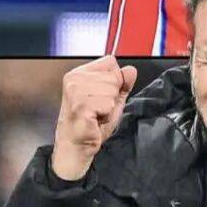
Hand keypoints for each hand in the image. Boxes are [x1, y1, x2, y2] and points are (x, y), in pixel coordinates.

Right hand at [51, 56, 137, 180]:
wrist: (76, 146)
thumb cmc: (90, 124)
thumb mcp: (112, 100)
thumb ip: (122, 83)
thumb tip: (131, 70)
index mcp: (79, 73)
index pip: (110, 61)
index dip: (115, 78)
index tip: (104, 94)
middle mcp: (75, 78)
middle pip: (113, 76)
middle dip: (112, 96)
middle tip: (98, 108)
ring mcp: (76, 91)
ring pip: (112, 90)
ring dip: (109, 107)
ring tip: (96, 114)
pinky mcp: (80, 105)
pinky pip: (108, 104)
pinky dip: (106, 115)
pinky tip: (95, 119)